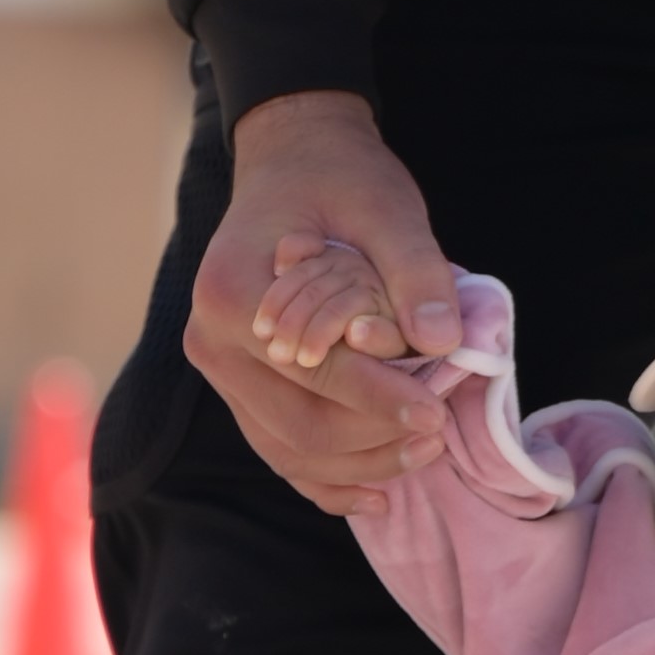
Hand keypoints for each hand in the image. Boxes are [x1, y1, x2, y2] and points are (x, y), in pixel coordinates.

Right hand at [184, 94, 461, 510]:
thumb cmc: (340, 180)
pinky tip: (378, 492)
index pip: (316, 368)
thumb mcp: (387, 209)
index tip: (437, 413)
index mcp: (235, 289)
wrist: (294, 162)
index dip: (381, 396)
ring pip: (287, 448)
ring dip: (358, 464)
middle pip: (298, 423)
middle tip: (438, 434)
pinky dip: (327, 478)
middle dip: (374, 439)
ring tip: (423, 454)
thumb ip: (415, 271)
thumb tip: (442, 342)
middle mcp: (212, 338)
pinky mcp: (236, 386)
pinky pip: (278, 449)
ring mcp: (218, 368)